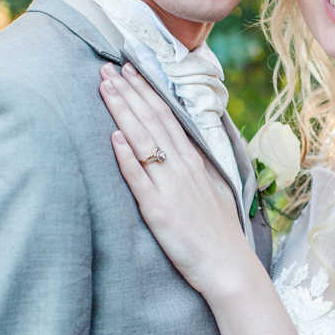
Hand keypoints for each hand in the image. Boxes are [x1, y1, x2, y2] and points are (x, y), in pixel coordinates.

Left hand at [99, 64, 250, 295]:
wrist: (228, 265)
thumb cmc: (219, 232)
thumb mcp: (214, 188)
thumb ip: (197, 165)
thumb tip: (181, 146)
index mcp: (195, 161)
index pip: (167, 116)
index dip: (146, 91)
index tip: (130, 70)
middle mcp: (183, 167)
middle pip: (152, 121)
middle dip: (129, 92)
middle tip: (107, 68)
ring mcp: (170, 187)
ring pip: (143, 141)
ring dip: (123, 112)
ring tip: (106, 88)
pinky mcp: (158, 210)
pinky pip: (139, 178)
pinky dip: (126, 156)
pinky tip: (113, 137)